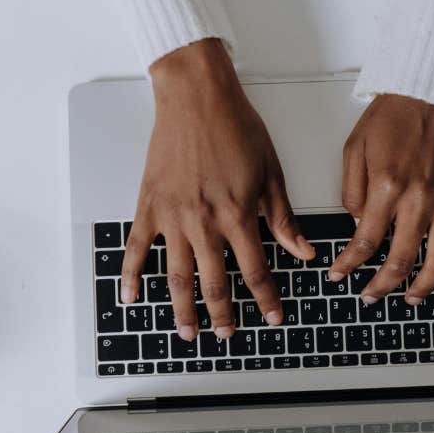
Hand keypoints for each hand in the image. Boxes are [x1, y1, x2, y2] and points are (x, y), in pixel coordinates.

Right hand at [120, 40, 314, 341]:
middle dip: (222, 315)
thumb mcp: (271, 172)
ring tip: (188, 332)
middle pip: (213, 283)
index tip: (273, 316)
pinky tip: (131, 298)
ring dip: (182, 309)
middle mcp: (204, 222)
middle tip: (227, 335)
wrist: (196, 97)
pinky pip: (137, 248)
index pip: (255, 270)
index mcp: (238, 215)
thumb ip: (282, 218)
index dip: (265, 299)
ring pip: (176, 276)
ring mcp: (172, 217)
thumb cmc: (235, 126)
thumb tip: (302, 252)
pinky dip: (131, 275)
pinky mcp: (149, 205)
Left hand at [326, 94, 433, 303]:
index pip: (364, 241)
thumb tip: (356, 224)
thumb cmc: (396, 113)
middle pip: (401, 260)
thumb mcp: (355, 147)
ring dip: (424, 287)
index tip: (339, 275)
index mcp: (389, 187)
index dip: (348, 265)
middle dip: (380, 286)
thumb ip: (352, 191)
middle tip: (369, 295)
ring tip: (411, 299)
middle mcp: (421, 200)